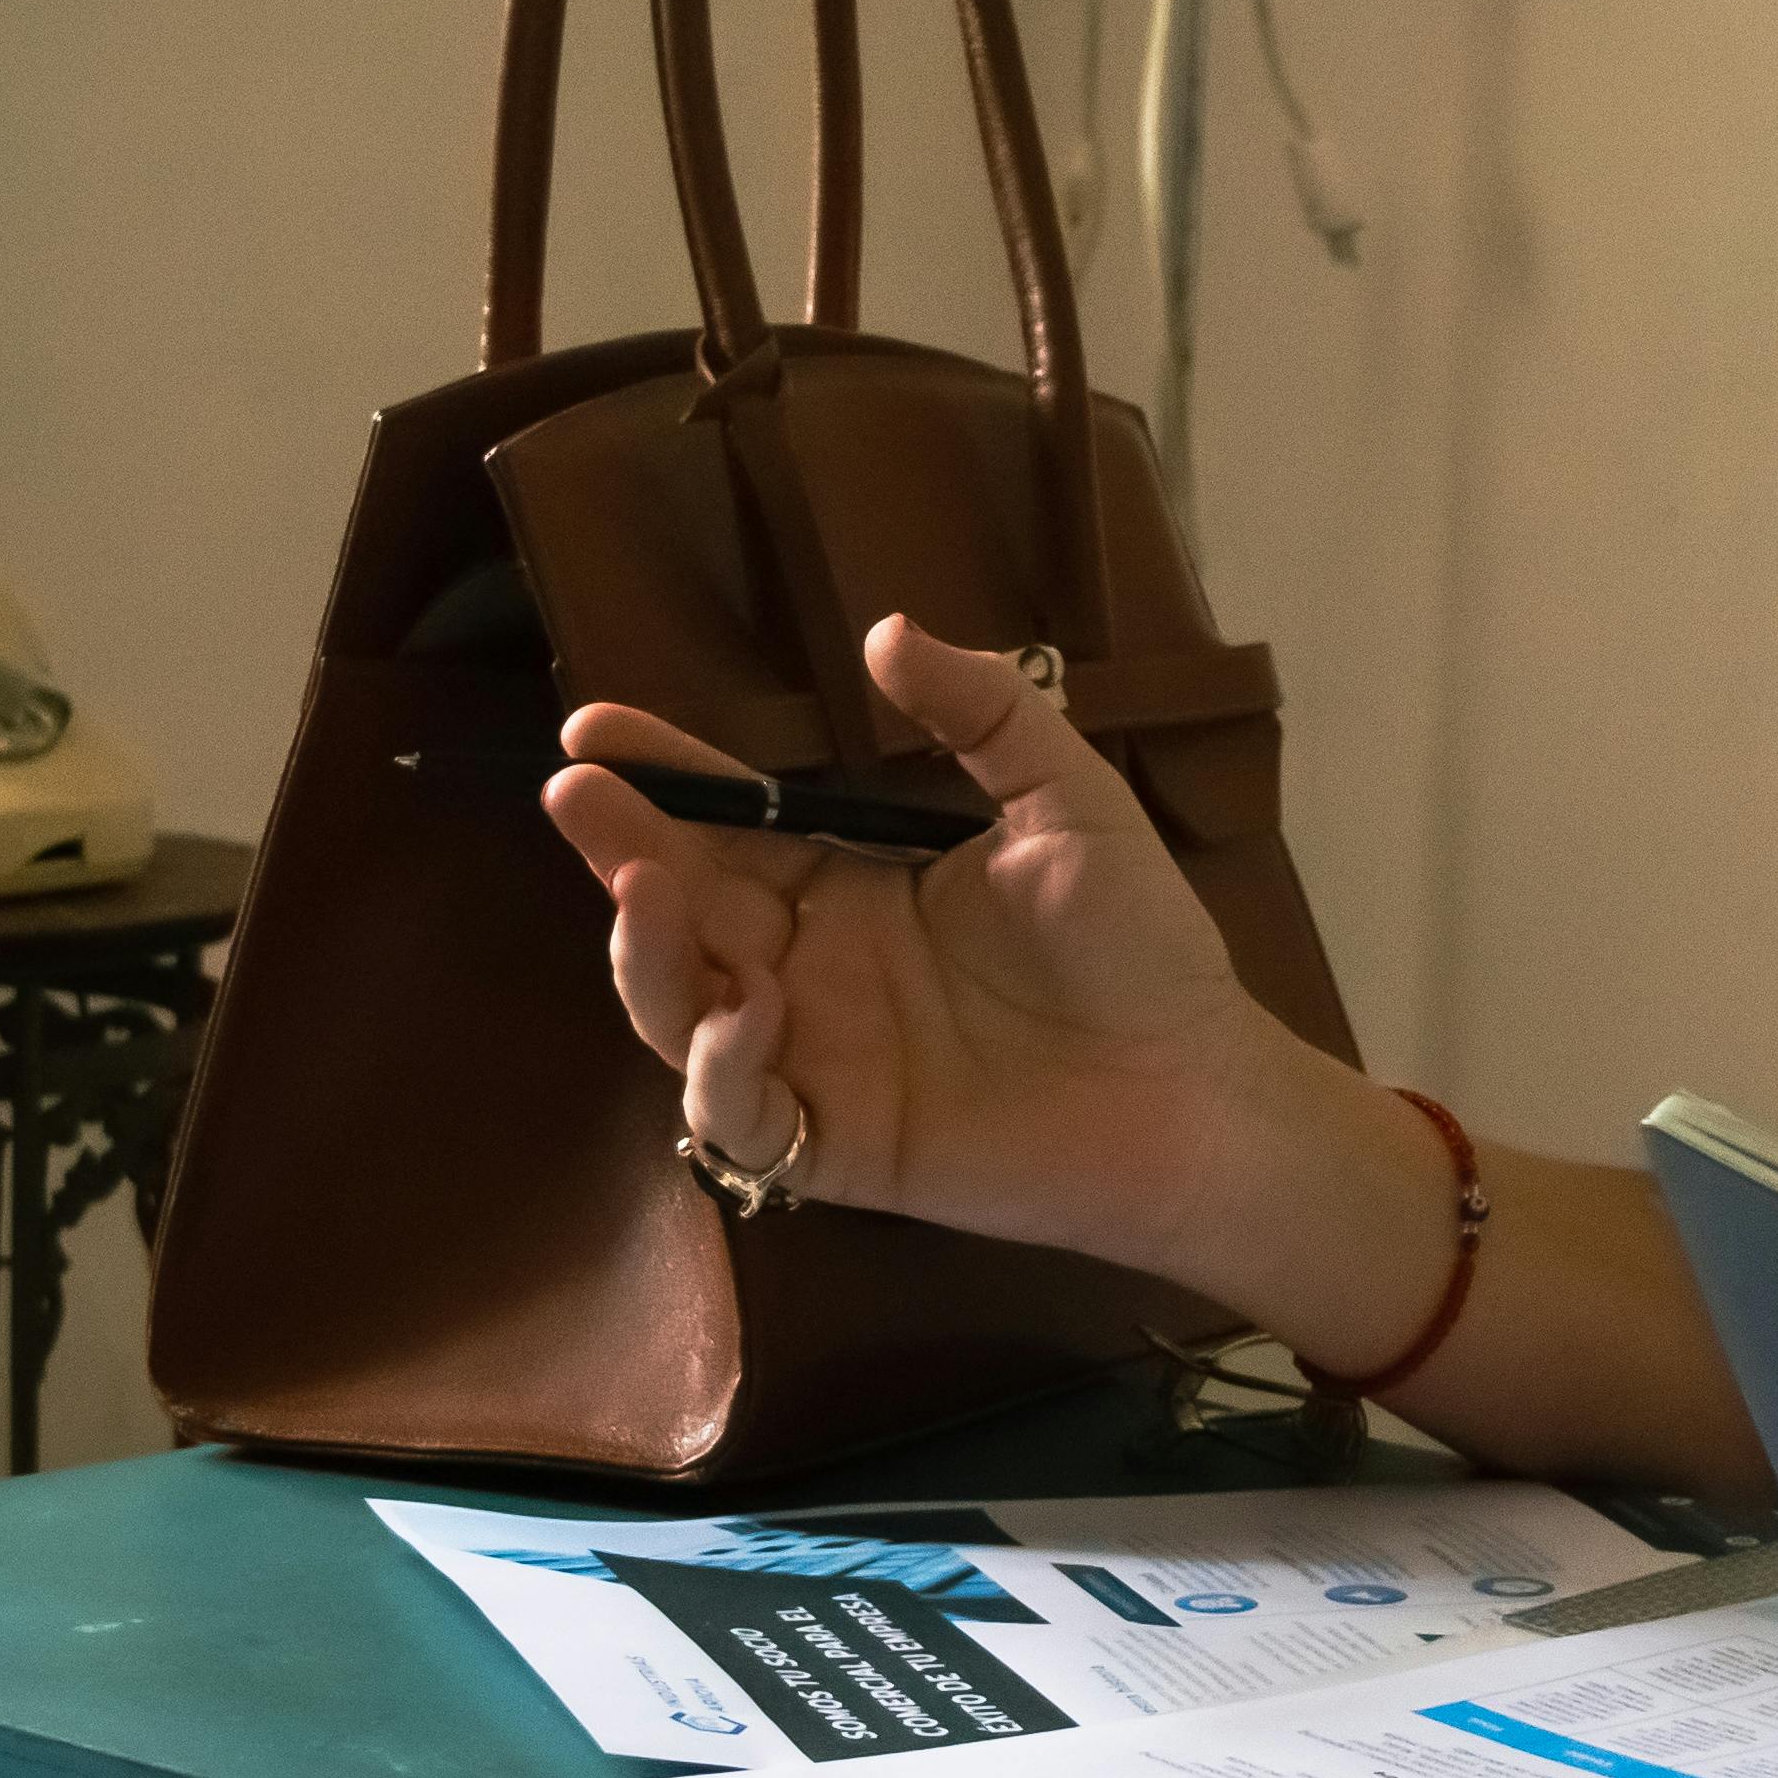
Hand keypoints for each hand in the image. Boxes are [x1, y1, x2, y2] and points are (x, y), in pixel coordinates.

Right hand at [541, 616, 1285, 1267]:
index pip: (731, 825)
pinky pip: (734, 1117)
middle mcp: (812, 970)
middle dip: (618, 851)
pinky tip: (750, 1012)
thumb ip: (985, 715)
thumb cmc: (1142, 948)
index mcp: (854, 888)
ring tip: (646, 893)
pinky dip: (719, 1070)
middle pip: (678, 910)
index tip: (594, 728)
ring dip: (642, 956)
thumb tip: (886, 631)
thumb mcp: (1070, 801)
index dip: (662, 778)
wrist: (1200, 1088)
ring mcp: (813, 1060)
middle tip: (578, 794)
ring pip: (676, 1012)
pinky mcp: (832, 1146)